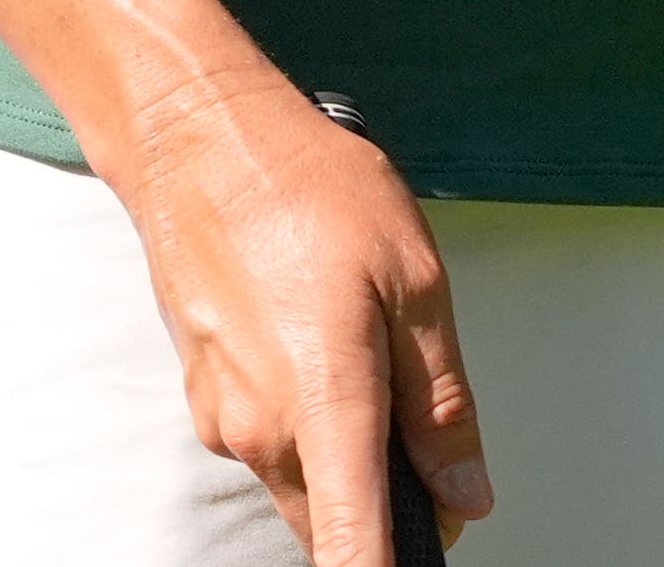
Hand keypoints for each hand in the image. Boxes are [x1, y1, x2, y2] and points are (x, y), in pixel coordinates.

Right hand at [105, 63, 491, 561]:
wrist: (199, 137)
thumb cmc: (304, 187)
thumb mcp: (416, 281)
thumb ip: (442, 403)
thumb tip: (464, 491)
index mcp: (326, 405)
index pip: (353, 548)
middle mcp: (262, 430)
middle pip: (334, 524)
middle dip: (386, 510)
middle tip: (429, 446)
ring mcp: (224, 419)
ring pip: (303, 483)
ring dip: (345, 460)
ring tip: (366, 354)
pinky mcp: (204, 399)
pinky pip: (270, 443)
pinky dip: (307, 425)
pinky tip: (319, 345)